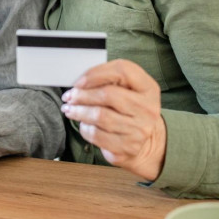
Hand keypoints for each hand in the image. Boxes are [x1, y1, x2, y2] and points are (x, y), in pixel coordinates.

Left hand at [60, 60, 166, 181]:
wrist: (147, 142)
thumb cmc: (130, 110)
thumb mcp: (128, 90)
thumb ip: (109, 81)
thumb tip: (79, 84)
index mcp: (148, 88)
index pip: (123, 71)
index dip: (96, 73)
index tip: (79, 81)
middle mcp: (148, 109)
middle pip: (108, 95)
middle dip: (82, 95)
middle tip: (69, 96)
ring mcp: (139, 130)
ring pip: (99, 116)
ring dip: (78, 111)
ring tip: (70, 109)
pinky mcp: (128, 147)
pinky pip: (97, 135)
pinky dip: (85, 128)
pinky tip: (83, 124)